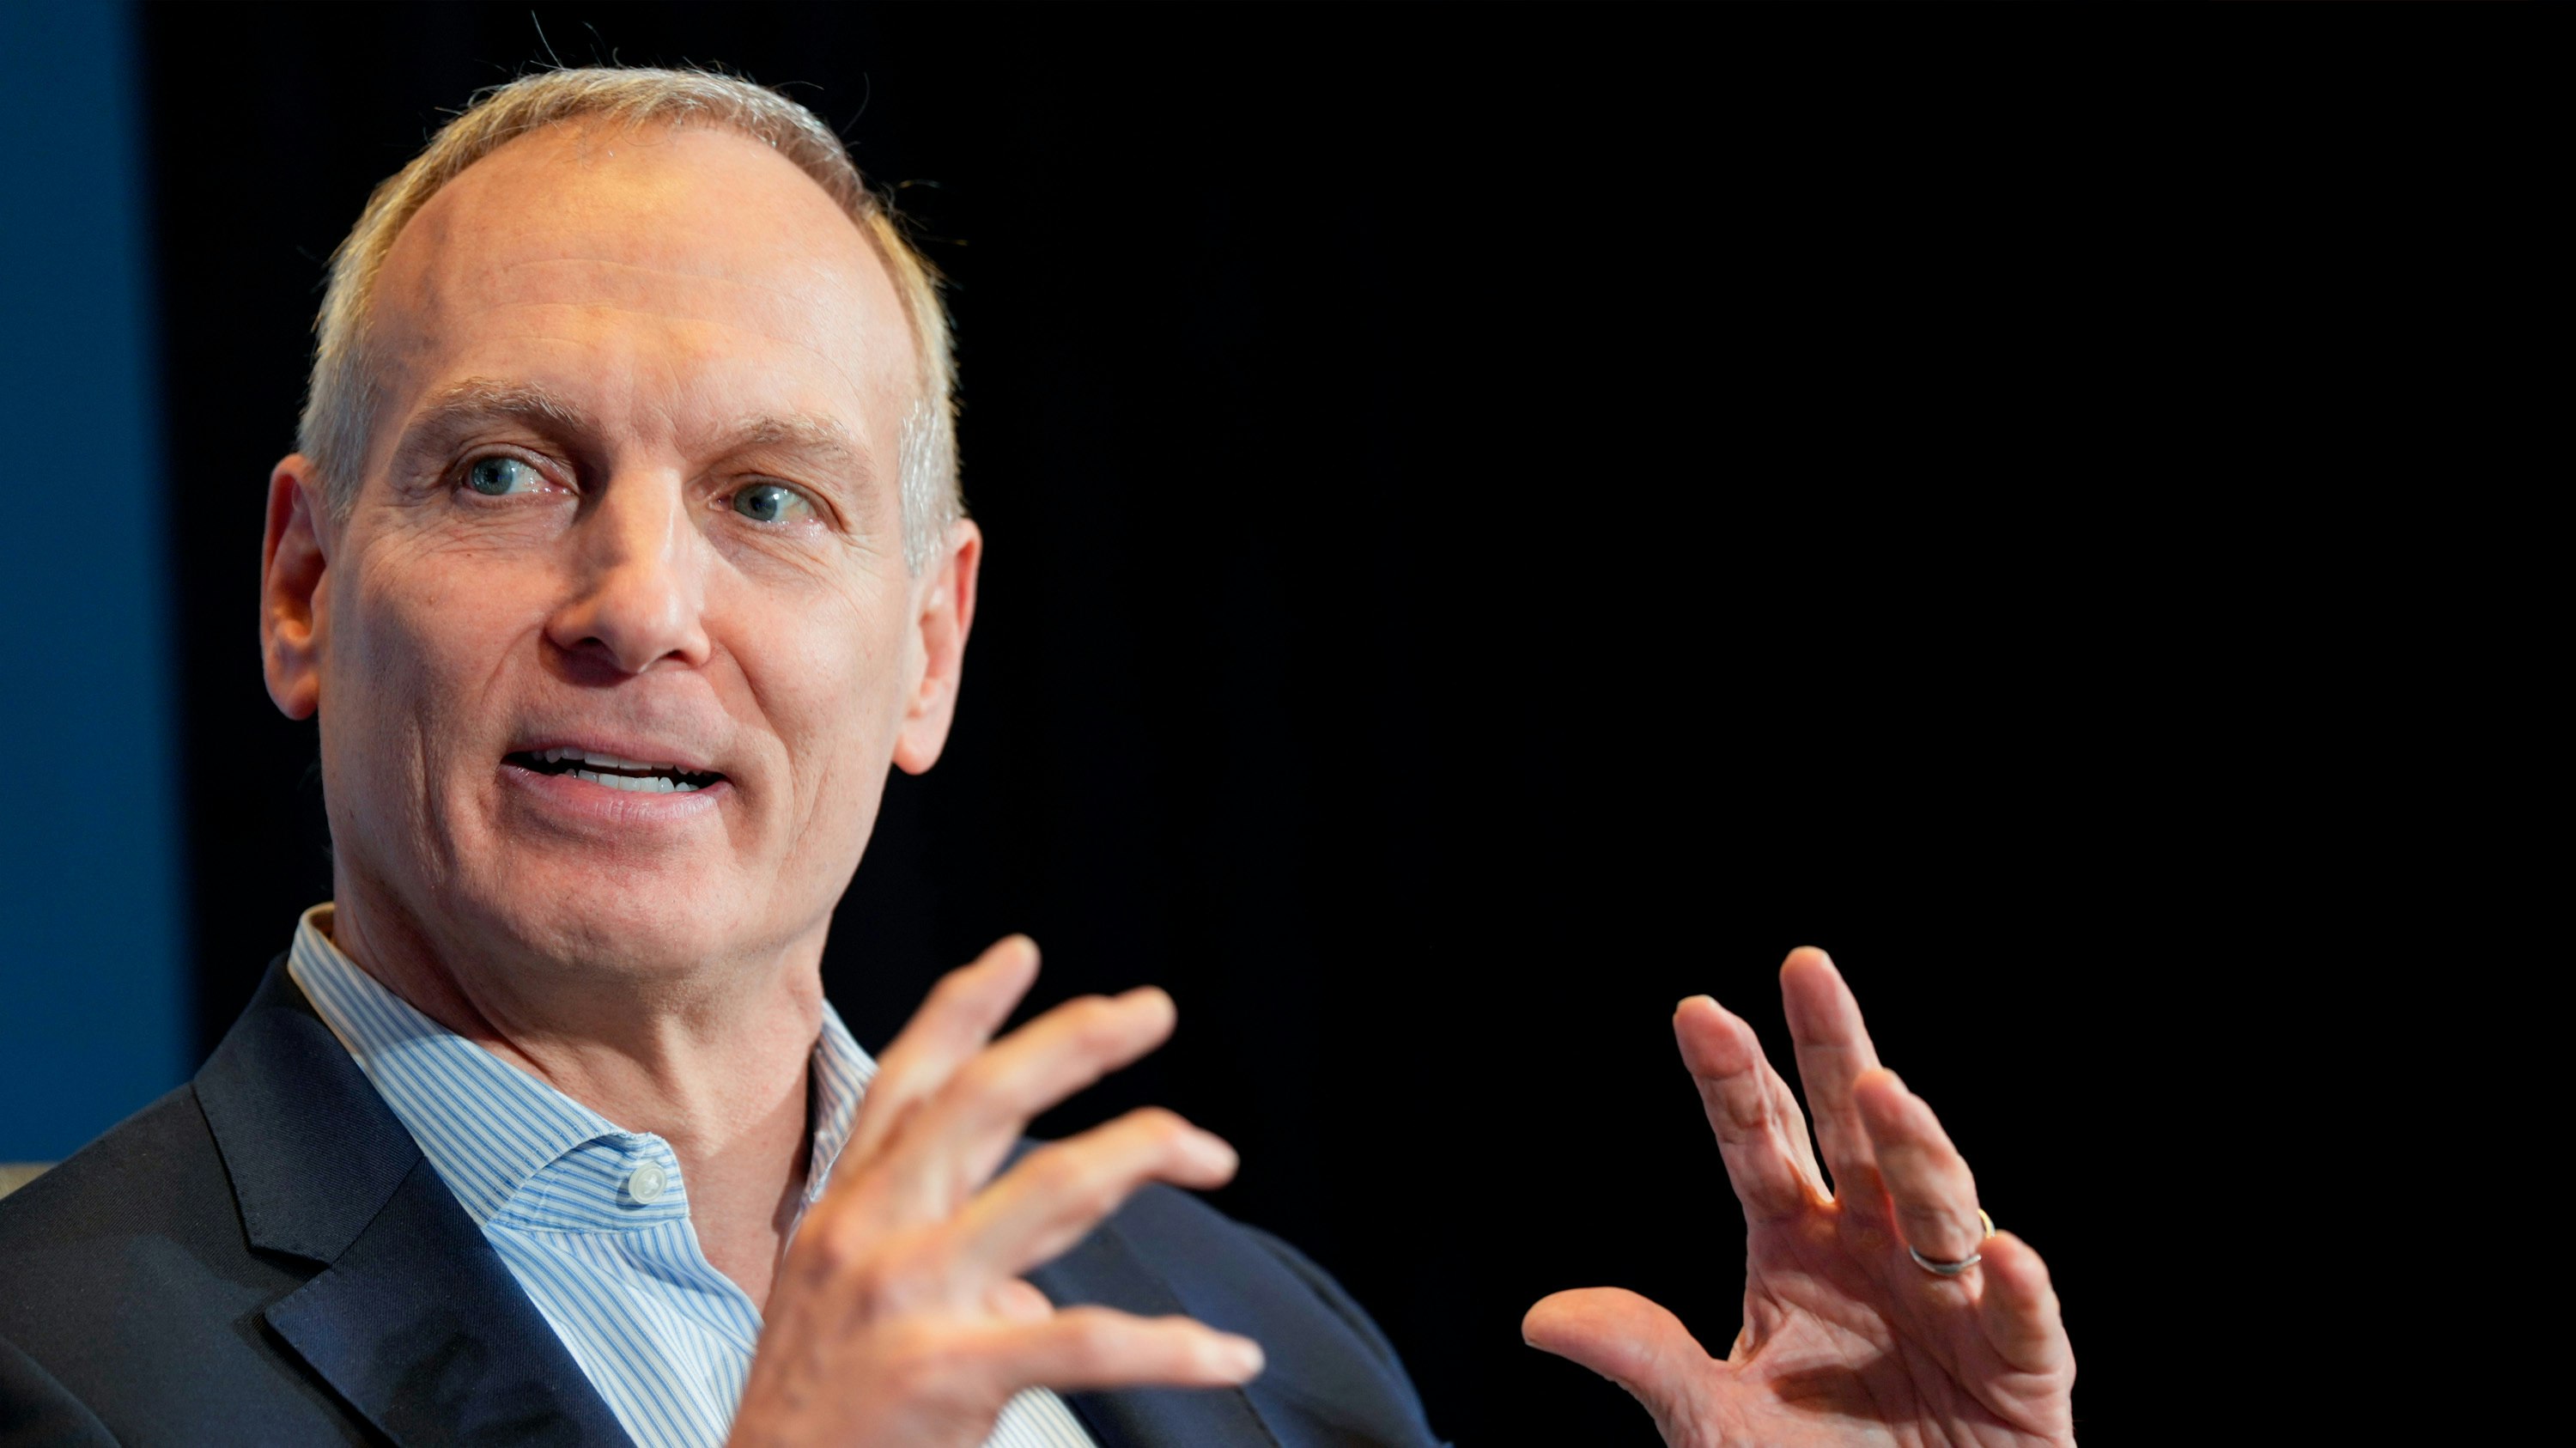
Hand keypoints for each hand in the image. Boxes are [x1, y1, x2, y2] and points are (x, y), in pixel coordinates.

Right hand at [731, 937, 1263, 1446]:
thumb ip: (948, 1274)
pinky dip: (1171, 1348)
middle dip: (1074, 1044)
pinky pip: (1084, 1341)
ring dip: (1140, 1153)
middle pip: (983, 1104)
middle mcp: (867, 1237)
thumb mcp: (854, 1319)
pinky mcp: (943, 1375)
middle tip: (1152, 1010)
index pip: (905, 1087)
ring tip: (1211, 1151)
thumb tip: (1034, 1287)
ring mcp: (904, 1301)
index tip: (1020, 953)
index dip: (963, 1012)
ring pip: (1049, 1190)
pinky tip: (1229, 1354)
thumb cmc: (818, 1428)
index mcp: (844, 1217)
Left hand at [1523, 948, 2074, 1446]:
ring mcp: (1952, 1300)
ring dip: (1915, 1147)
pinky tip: (2001, 1252)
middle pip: (1856, 1135)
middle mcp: (1876, 1249)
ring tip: (1883, 1089)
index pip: (1758, 1143)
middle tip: (1806, 968)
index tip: (1697, 1013)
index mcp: (1797, 1243)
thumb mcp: (1710, 1420)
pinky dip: (2014, 1289)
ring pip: (1939, 1205)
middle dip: (1834, 1049)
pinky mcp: (2021, 1370)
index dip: (1734, 1080)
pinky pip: (2019, 1322)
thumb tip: (1539, 1319)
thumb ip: (1645, 1359)